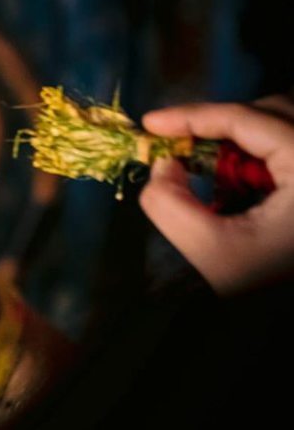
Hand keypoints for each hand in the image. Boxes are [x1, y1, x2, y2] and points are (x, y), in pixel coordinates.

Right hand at [140, 99, 293, 294]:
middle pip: (267, 113)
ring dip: (235, 145)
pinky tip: (235, 190)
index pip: (245, 119)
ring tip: (207, 176)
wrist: (288, 316)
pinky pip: (283, 150)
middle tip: (176, 150)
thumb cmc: (263, 287)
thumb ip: (170, 204)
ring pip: (276, 127)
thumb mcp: (210, 250)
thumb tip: (163, 165)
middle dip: (217, 129)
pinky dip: (253, 161)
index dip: (192, 116)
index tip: (150, 124)